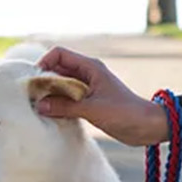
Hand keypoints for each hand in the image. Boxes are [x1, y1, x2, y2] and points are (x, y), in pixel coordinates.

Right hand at [34, 46, 169, 146]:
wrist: (148, 126)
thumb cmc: (125, 113)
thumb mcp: (92, 109)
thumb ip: (65, 106)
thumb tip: (40, 105)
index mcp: (90, 67)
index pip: (59, 54)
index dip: (44, 63)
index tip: (34, 82)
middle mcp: (87, 74)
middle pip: (57, 70)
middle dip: (44, 81)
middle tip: (33, 98)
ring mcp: (88, 89)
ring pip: (61, 86)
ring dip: (50, 95)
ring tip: (40, 108)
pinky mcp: (90, 103)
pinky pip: (68, 99)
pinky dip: (59, 105)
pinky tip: (52, 115)